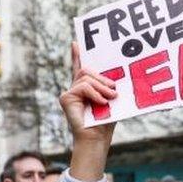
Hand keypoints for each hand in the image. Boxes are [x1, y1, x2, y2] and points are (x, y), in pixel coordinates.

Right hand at [60, 42, 118, 181]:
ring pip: (86, 77)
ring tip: (110, 98)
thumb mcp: (111, 99)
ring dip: (102, 87)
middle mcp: (75, 88)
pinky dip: (95, 94)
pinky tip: (101, 102)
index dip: (78, 55)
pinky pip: (83, 86)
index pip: (80, 68)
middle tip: (114, 89)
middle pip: (87, 70)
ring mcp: (69, 93)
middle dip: (102, 77)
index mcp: (86, 88)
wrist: (97, 139)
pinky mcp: (66, 98)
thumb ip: (110, 87)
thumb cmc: (106, 122)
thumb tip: (116, 78)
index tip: (76, 43)